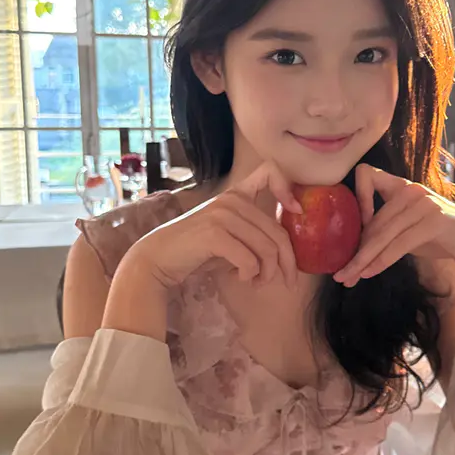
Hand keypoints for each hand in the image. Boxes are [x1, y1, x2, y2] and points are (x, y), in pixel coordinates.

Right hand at [126, 161, 301, 290]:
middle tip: (286, 282)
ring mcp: (223, 215)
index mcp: (237, 195)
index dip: (288, 190)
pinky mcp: (214, 234)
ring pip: (267, 249)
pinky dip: (250, 275)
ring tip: (257, 281)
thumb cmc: (198, 251)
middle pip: (279, 232)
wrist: (159, 258)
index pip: (270, 172)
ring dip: (267, 273)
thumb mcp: (230, 235)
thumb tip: (288, 252)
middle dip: (287, 263)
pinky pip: (250, 261)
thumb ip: (254, 233)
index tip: (295, 212)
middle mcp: (232, 200)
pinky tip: (240, 278)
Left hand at [333, 164, 454, 305]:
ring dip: (363, 260)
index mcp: (402, 186)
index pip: (367, 175)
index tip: (354, 226)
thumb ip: (386, 229)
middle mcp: (411, 189)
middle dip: (355, 251)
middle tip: (341, 273)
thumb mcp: (408, 230)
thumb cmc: (440, 238)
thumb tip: (354, 248)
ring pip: (381, 235)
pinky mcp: (434, 221)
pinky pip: (398, 245)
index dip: (357, 195)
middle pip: (372, 221)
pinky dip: (381, 261)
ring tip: (349, 278)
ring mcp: (423, 203)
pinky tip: (370, 273)